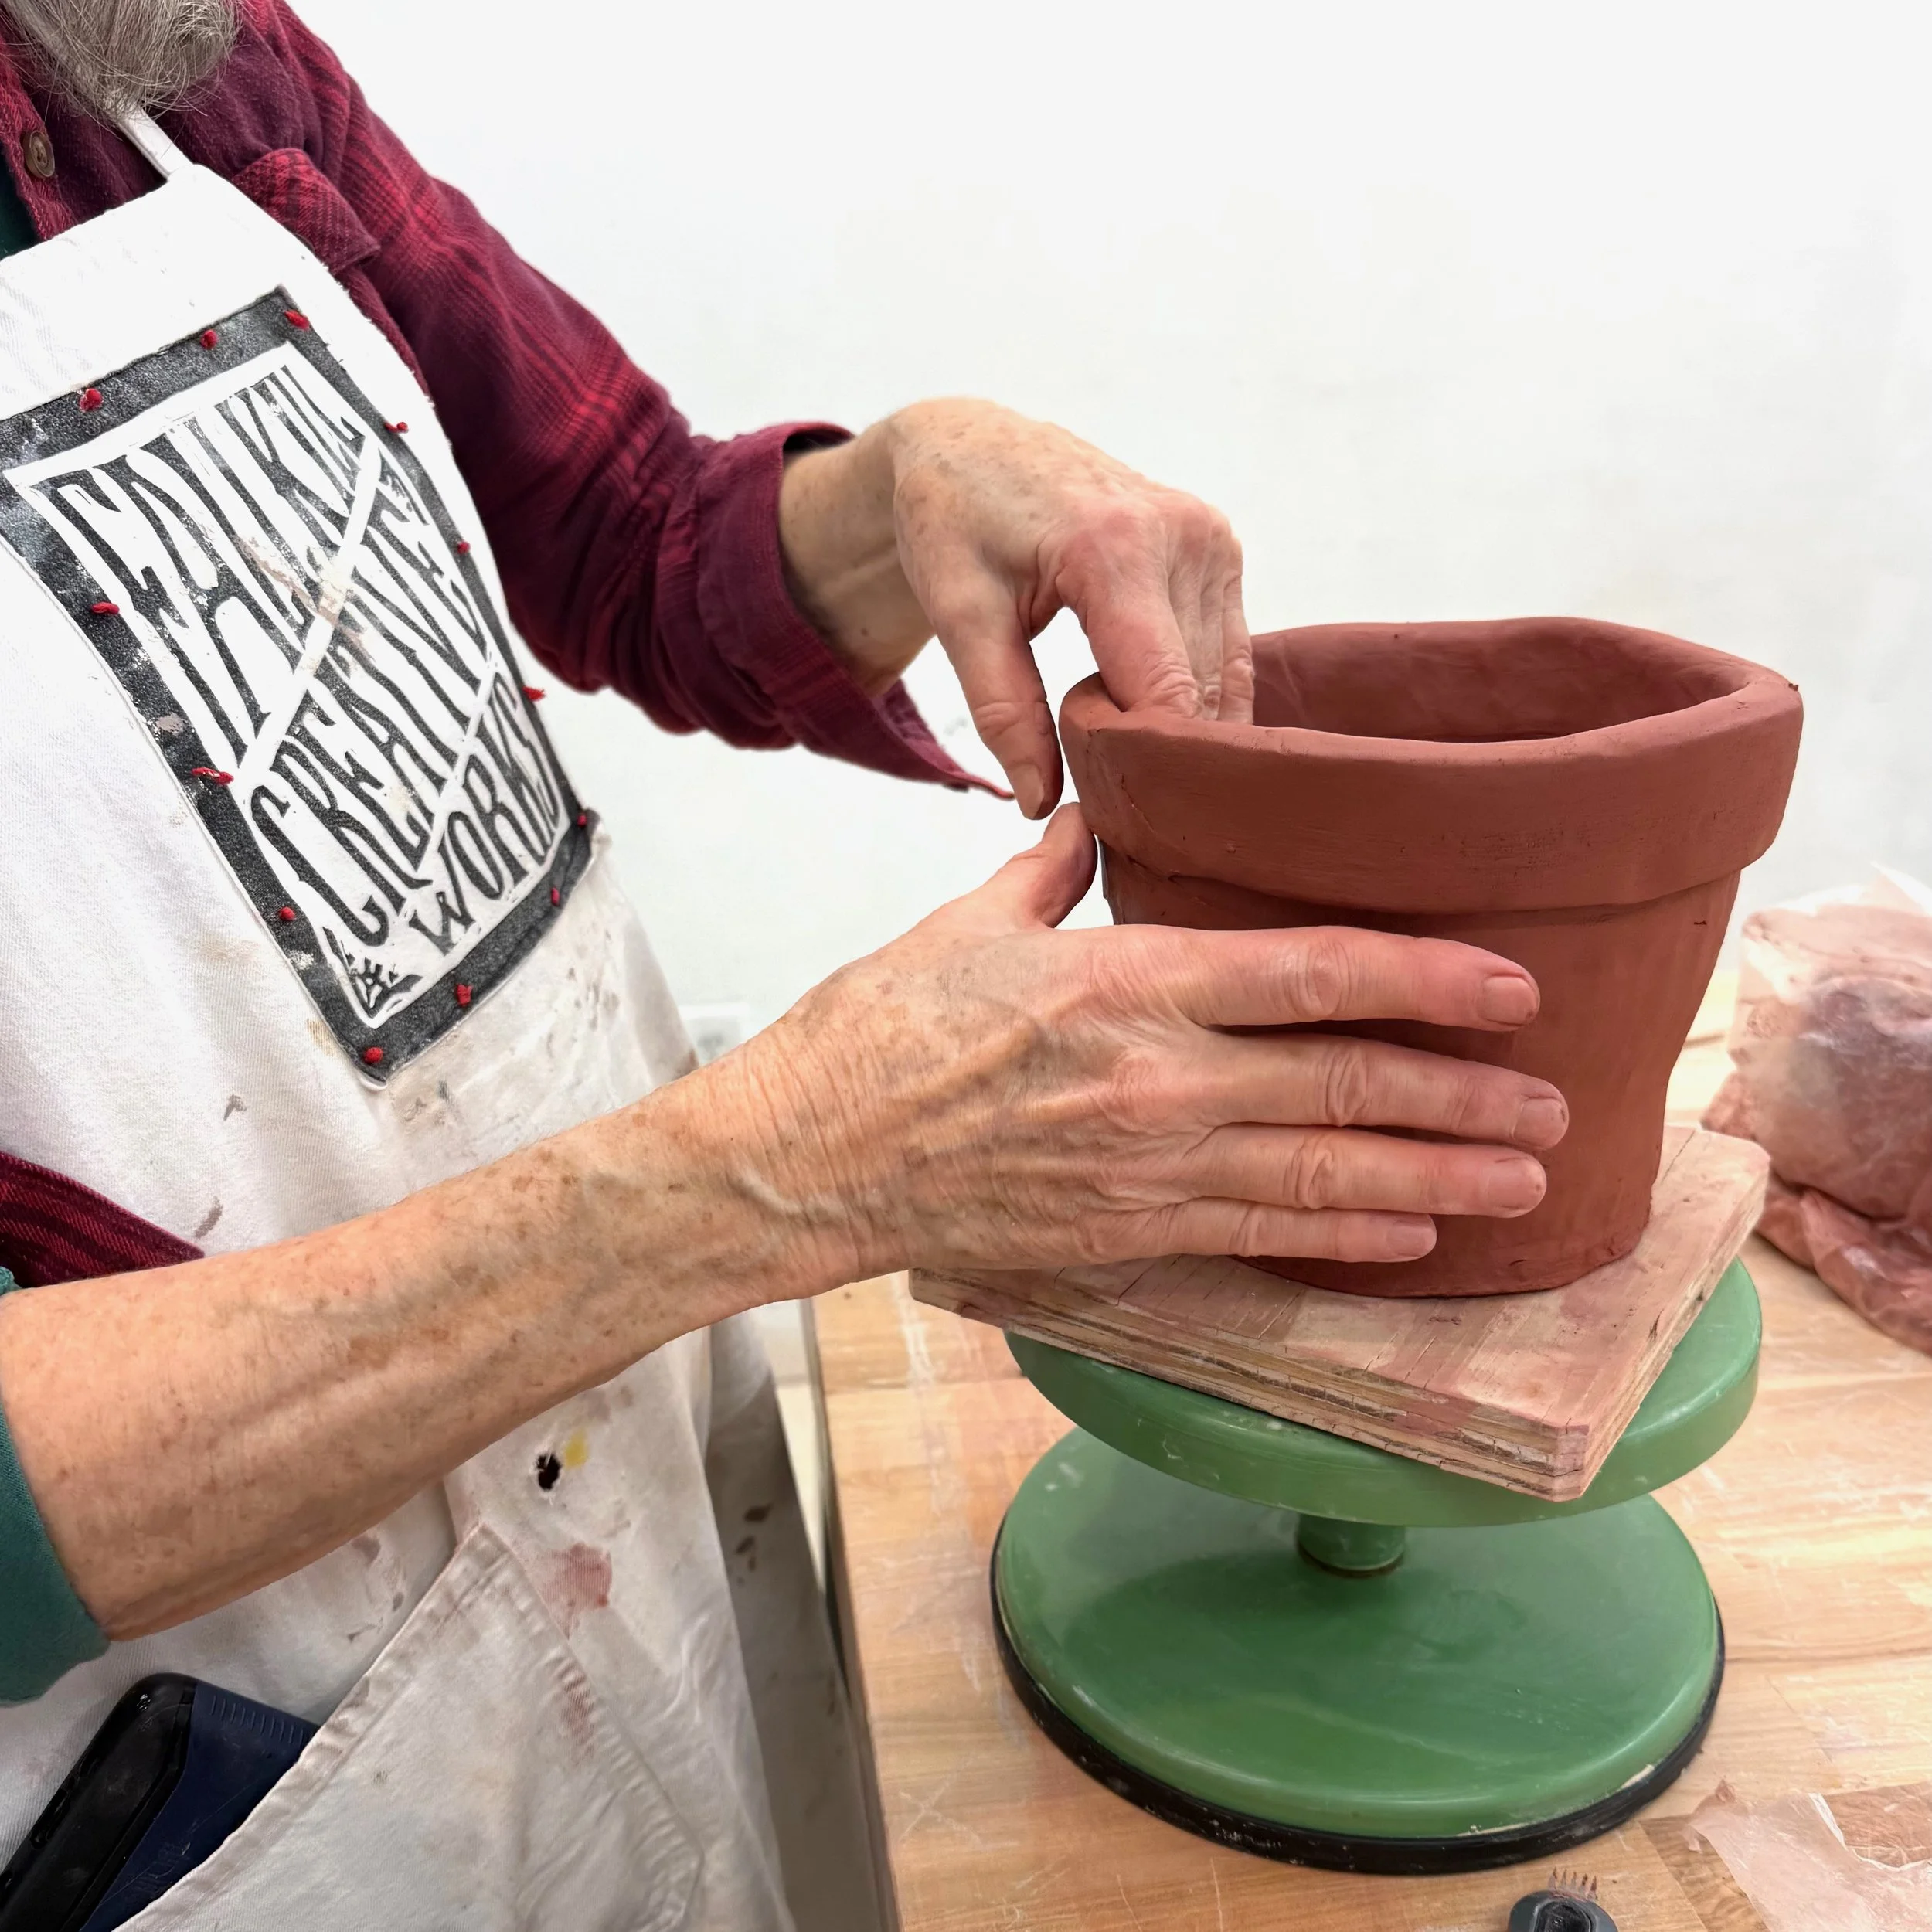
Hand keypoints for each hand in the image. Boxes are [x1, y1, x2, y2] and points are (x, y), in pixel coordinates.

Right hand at [713, 808, 1567, 1278]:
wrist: (807, 1162)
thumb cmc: (875, 1034)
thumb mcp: (966, 925)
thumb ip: (1052, 873)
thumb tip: (1091, 818)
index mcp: (1126, 980)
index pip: (1311, 973)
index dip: (1426, 979)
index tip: (1511, 987)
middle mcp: (1158, 1078)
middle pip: (1347, 1080)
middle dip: (1465, 1093)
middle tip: (1556, 1100)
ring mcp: (1149, 1167)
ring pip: (1327, 1172)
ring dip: (1439, 1176)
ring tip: (1524, 1179)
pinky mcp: (1127, 1234)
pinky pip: (1263, 1236)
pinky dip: (1346, 1234)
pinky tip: (1413, 1232)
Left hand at [778, 399, 1250, 816]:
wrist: (971, 445)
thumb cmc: (954, 521)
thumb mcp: (958, 615)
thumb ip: (1003, 711)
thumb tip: (1040, 800)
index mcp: (1115, 547)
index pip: (1163, 694)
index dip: (1144, 764)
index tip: (1112, 813)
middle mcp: (1182, 536)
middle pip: (1200, 693)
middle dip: (1163, 755)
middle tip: (1115, 802)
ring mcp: (1210, 538)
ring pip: (1224, 678)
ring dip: (1185, 730)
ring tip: (1129, 763)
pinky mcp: (1219, 546)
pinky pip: (1228, 649)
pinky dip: (1197, 694)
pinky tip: (1151, 719)